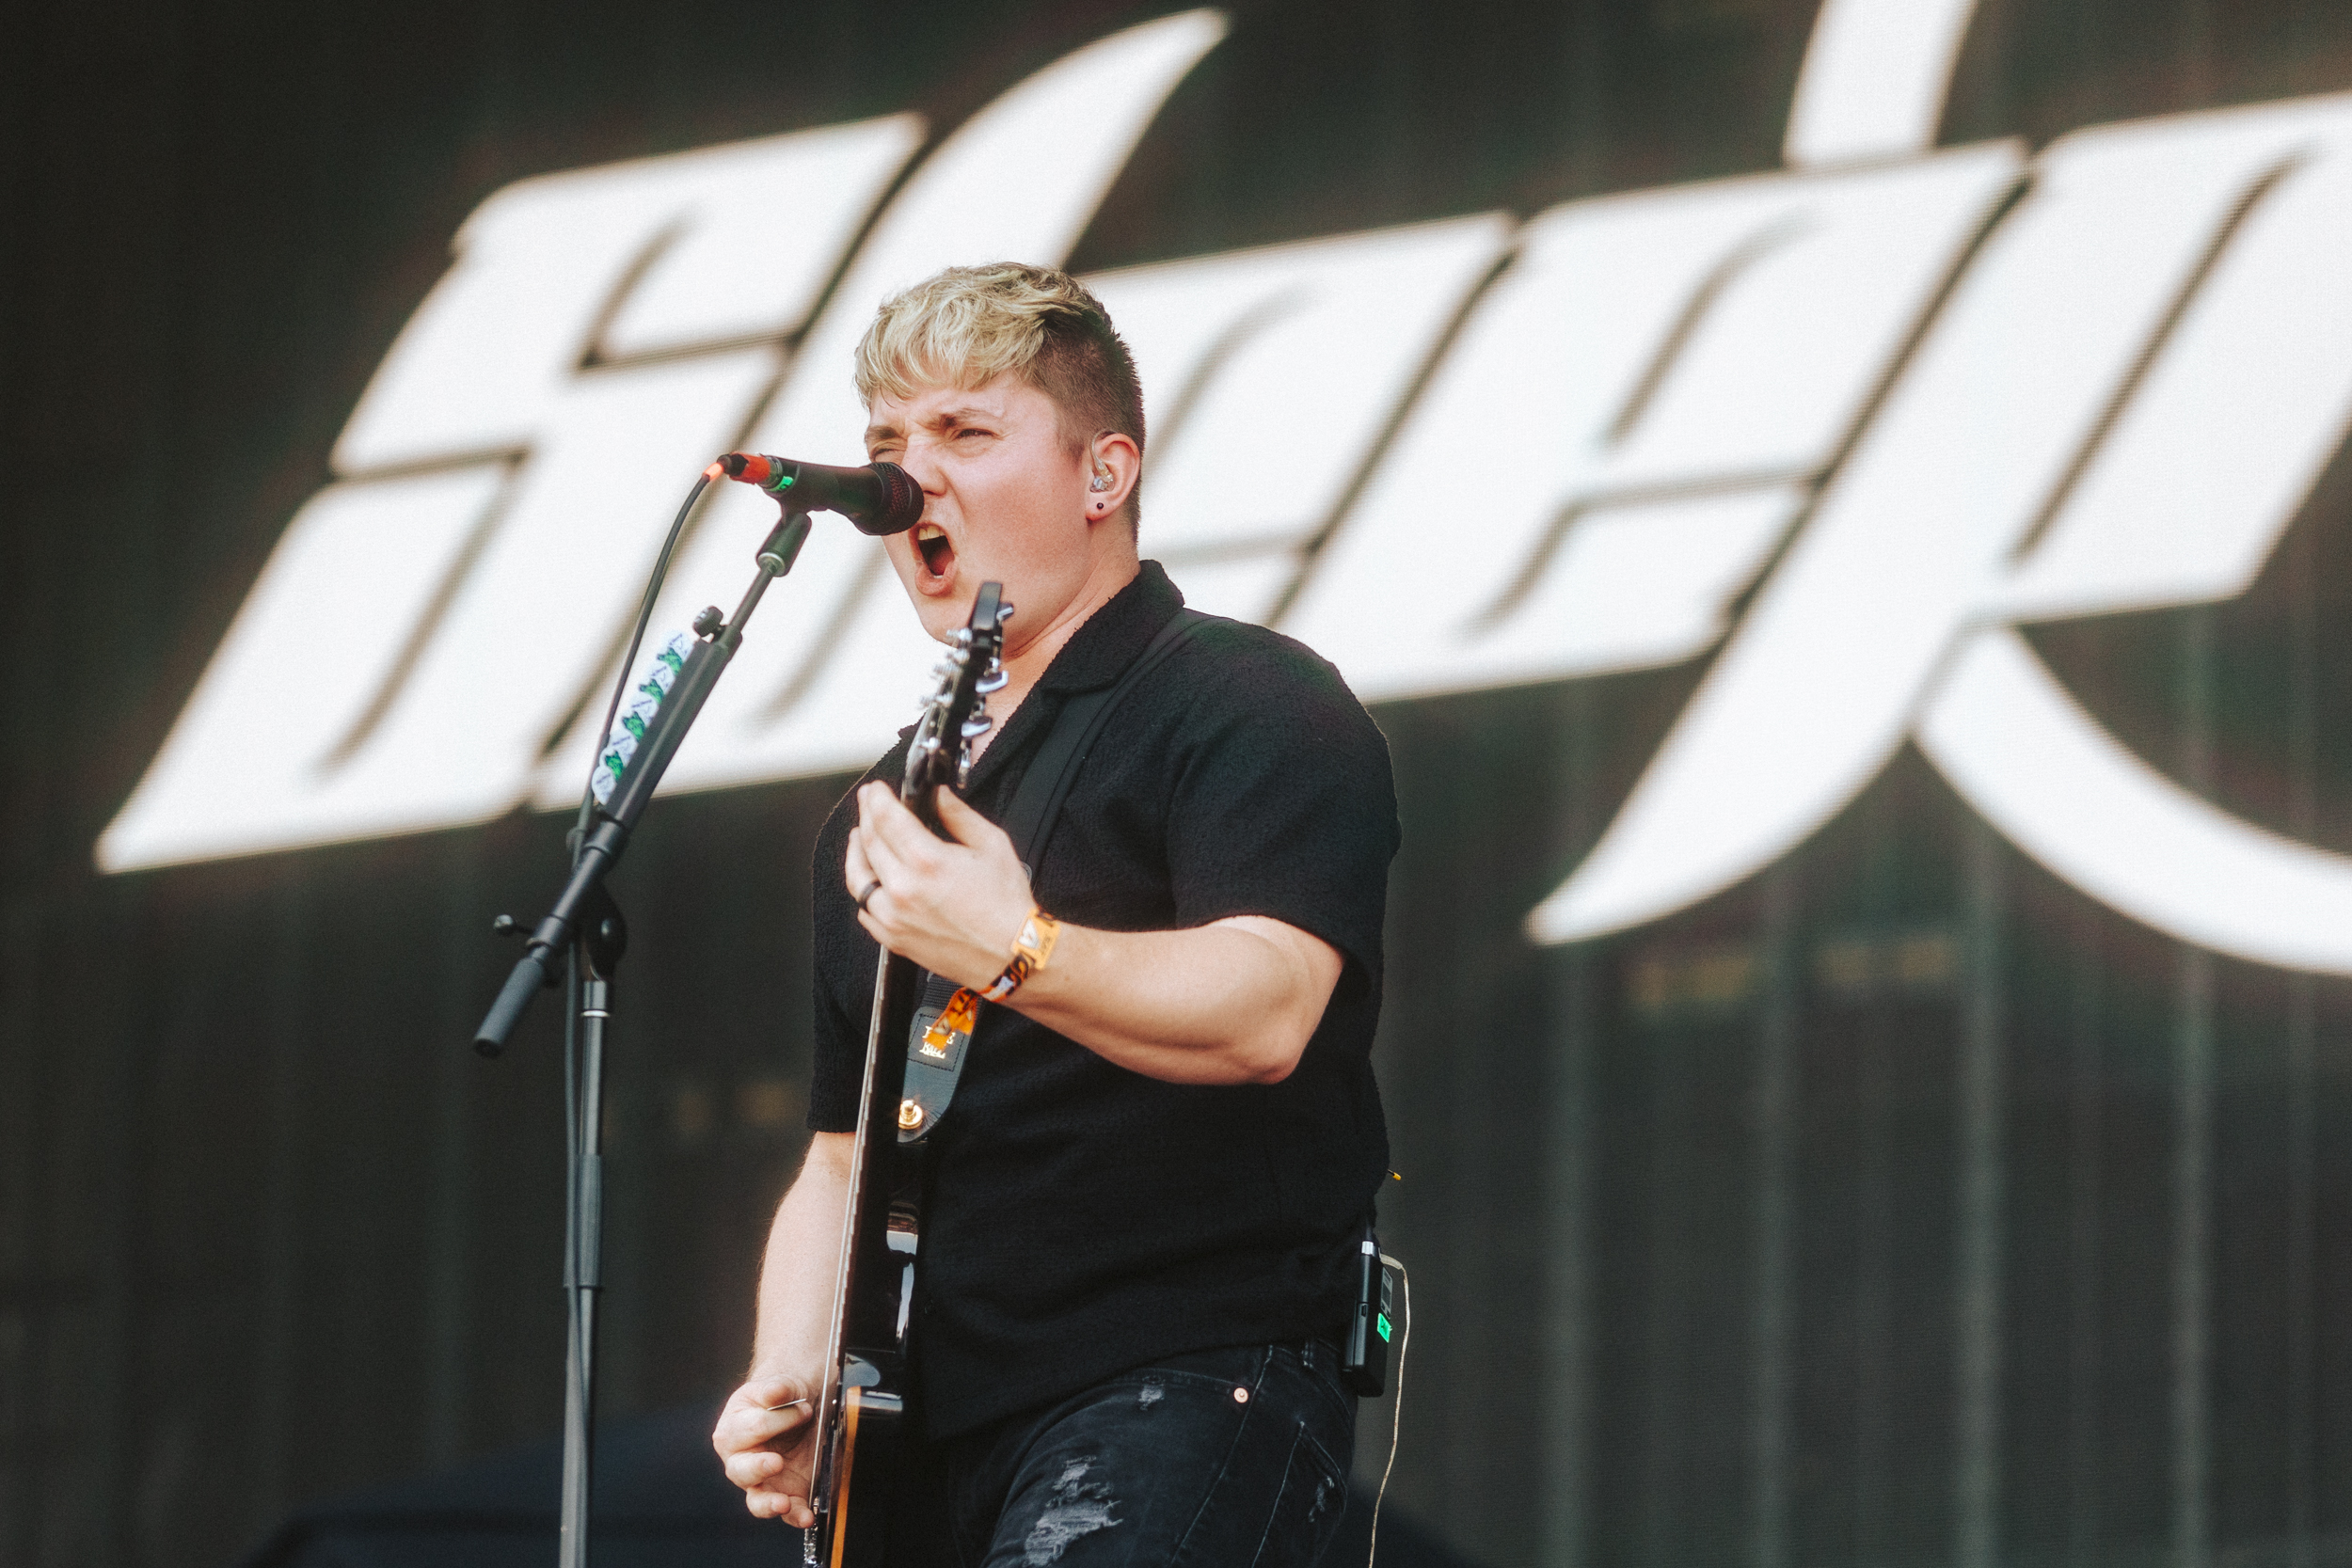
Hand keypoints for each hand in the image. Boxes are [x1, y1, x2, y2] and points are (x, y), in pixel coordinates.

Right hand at [712, 1373, 819, 1524]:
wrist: (799, 1406)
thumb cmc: (782, 1398)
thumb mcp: (780, 1386)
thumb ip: (776, 1389)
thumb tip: (776, 1391)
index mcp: (733, 1429)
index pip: (753, 1428)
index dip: (782, 1419)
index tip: (805, 1409)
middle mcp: (741, 1460)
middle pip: (740, 1470)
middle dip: (758, 1468)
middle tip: (777, 1462)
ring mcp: (761, 1481)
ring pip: (756, 1499)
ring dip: (769, 1503)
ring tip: (783, 1503)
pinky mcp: (784, 1493)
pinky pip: (786, 1511)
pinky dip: (795, 1516)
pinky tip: (807, 1517)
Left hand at [846, 783, 1034, 987]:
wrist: (1012, 954)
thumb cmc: (1006, 906)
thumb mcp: (992, 845)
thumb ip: (959, 815)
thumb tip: (940, 796)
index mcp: (927, 861)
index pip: (887, 818)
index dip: (877, 798)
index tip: (875, 790)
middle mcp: (904, 889)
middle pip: (869, 842)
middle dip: (866, 816)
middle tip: (867, 803)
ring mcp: (895, 917)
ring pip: (858, 877)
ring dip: (856, 852)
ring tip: (859, 837)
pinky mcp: (895, 939)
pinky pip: (865, 911)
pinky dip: (864, 891)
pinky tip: (870, 881)